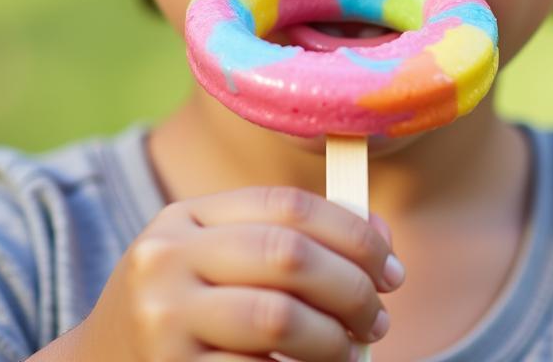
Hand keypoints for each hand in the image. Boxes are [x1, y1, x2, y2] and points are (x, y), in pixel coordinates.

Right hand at [66, 185, 401, 361]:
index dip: (352, 232)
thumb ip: (286, 240)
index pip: (287, 204)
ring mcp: (163, 320)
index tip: (389, 264)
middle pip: (288, 254)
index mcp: (186, 217)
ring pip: (279, 318)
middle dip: (351, 286)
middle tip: (378, 315)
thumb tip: (379, 237)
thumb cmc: (180, 312)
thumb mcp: (216, 260)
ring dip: (333, 339)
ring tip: (348, 351)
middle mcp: (167, 259)